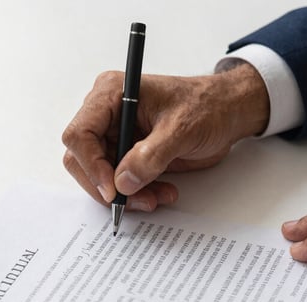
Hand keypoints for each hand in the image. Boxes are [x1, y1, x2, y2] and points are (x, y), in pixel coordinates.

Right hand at [62, 61, 268, 211]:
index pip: (80, 134)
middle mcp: (107, 114)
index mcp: (111, 94)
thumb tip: (123, 181)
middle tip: (134, 200)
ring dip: (125, 194)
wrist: (226, 113)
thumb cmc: (206, 107)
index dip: (91, 165)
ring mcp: (115, 135)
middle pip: (82, 159)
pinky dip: (135, 194)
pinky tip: (160, 192)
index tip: (113, 189)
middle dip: (108, 186)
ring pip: (100, 176)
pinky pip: (118, 182)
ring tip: (156, 198)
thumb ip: (151, 156)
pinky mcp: (126, 153)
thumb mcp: (181, 129)